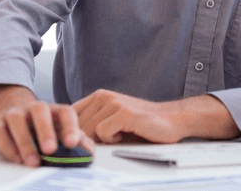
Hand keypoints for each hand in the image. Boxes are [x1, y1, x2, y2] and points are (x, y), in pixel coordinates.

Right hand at [0, 84, 93, 166]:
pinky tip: (16, 159)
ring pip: (17, 120)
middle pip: (40, 111)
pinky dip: (7, 146)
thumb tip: (89, 152)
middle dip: (46, 130)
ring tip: (33, 161)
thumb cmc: (42, 125)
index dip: (70, 127)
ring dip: (25, 142)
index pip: (66, 112)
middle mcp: (35, 108)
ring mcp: (15, 114)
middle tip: (50, 150)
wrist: (13, 108)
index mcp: (54, 110)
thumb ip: (76, 140)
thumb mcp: (60, 130)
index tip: (72, 143)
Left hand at [73, 90, 240, 143]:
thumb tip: (69, 139)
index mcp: (99, 96)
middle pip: (76, 125)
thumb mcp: (113, 119)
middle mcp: (104, 96)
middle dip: (85, 140)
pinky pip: (102, 132)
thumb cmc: (142, 124)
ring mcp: (113, 102)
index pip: (70, 115)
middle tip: (104, 144)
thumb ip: (93, 123)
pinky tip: (125, 135)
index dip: (70, 131)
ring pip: (87, 130)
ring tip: (118, 136)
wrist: (171, 120)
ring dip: (101, 140)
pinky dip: (111, 139)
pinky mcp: (123, 113)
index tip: (77, 143)